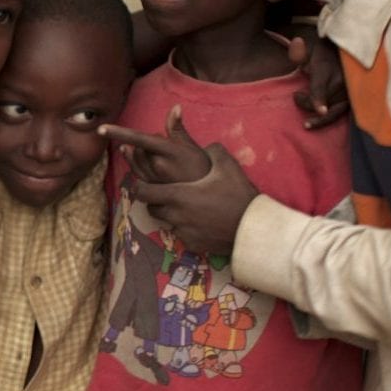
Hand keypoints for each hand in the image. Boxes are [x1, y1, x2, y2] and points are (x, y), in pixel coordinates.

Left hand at [106, 112, 259, 257]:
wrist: (253, 229)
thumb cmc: (238, 195)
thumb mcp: (227, 167)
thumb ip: (213, 151)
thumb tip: (208, 146)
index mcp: (178, 194)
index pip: (143, 191)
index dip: (137, 186)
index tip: (138, 181)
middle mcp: (176, 215)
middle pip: (150, 207)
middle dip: (152, 199)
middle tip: (160, 192)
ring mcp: (184, 232)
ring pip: (166, 222)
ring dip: (169, 213)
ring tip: (182, 205)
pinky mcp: (193, 245)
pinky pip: (182, 234)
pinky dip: (186, 227)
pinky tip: (199, 221)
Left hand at [277, 30, 347, 129]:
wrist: (349, 50)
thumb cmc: (325, 52)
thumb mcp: (311, 49)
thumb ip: (300, 52)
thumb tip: (296, 43)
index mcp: (328, 69)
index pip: (321, 86)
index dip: (320, 98)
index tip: (321, 111)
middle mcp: (342, 81)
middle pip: (323, 102)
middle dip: (306, 103)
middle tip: (297, 95)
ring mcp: (350, 91)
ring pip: (332, 110)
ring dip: (317, 114)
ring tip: (304, 120)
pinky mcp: (354, 98)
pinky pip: (340, 112)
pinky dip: (328, 119)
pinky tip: (316, 123)